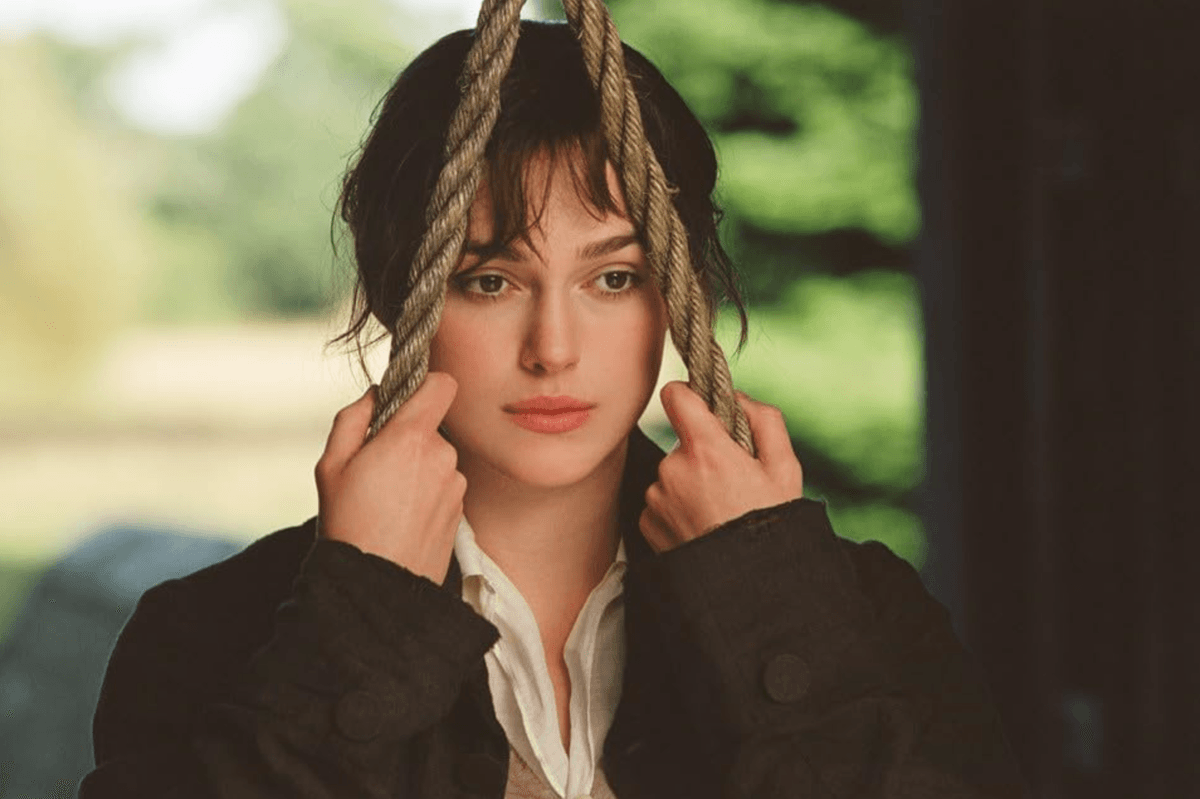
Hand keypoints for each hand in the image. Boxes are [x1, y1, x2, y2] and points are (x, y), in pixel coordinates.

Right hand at [314, 373, 464, 584]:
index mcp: (411, 437)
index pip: (443, 384)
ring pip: (438, 458)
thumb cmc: (347, 524)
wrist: (376, 585)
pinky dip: (428, 494)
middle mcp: (443, 455)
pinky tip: (403, 517)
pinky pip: (445, 486)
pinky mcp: (461, 509)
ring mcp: (456, 484)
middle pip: (432, 427)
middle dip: (409, 438)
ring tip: (387, 500)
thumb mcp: (331, 465)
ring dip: (419, 469)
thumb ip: (354, 417)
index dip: (426, 384)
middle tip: (377, 468)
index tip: (407, 398)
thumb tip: (376, 393)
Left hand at [639, 382, 803, 553]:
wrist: (749, 587)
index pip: (677, 396)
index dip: (689, 395)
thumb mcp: (785, 470)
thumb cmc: (771, 526)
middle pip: (683, 443)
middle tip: (731, 485)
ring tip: (718, 513)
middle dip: (703, 456)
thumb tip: (738, 397)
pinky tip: (702, 528)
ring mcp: (656, 498)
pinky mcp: (647, 522)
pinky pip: (661, 502)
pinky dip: (678, 510)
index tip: (699, 405)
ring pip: (672, 475)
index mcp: (706, 450)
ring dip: (690, 486)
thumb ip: (764, 420)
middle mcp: (673, 469)